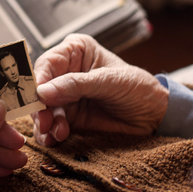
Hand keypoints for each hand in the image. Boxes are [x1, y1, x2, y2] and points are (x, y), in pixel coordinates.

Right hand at [32, 34, 168, 145]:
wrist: (155, 117)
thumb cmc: (138, 88)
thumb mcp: (109, 82)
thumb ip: (75, 85)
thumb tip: (42, 92)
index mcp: (75, 51)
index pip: (47, 63)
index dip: (38, 81)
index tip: (37, 98)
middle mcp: (65, 72)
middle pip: (39, 88)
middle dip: (39, 107)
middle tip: (45, 122)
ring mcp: (65, 96)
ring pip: (41, 110)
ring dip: (45, 123)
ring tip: (57, 133)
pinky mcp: (68, 118)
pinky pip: (50, 126)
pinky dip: (49, 134)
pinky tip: (56, 139)